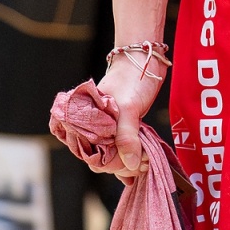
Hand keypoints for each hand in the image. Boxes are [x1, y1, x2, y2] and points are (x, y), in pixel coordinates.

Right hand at [93, 56, 162, 179]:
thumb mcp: (128, 108)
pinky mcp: (119, 126)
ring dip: (127, 162)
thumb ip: (126, 136)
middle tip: (142, 164)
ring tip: (143, 164)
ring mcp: (106, 126)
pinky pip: (120, 148)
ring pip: (111, 154)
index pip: (91, 154)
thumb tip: (128, 164)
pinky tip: (136, 169)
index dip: (110, 163)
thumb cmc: (132, 78)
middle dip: (120, 165)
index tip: (130, 165)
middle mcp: (92, 125)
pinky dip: (128, 158)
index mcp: (84, 120)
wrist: (144, 60)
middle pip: (101, 157)